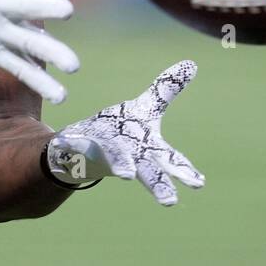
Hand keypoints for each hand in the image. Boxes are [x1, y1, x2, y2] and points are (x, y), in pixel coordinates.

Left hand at [46, 60, 204, 204]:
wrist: (83, 150)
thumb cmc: (122, 131)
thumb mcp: (146, 107)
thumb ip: (166, 89)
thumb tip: (192, 63)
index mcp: (148, 147)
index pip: (170, 160)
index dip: (184, 171)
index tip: (199, 183)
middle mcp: (130, 156)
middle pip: (147, 171)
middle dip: (158, 184)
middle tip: (170, 201)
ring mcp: (105, 154)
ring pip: (116, 162)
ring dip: (122, 166)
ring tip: (127, 175)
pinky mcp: (80, 149)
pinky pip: (76, 147)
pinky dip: (72, 145)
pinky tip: (66, 142)